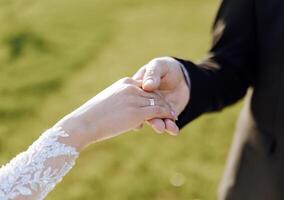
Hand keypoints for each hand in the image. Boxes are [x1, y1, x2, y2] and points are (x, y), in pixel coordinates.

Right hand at [54, 77, 175, 149]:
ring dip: (167, 109)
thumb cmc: (93, 116)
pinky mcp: (137, 112)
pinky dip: (167, 114)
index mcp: (124, 83)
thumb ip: (123, 104)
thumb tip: (135, 117)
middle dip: (164, 102)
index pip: (146, 87)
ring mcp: (134, 99)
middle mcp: (131, 88)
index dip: (154, 95)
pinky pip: (158, 111)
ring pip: (158, 101)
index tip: (160, 102)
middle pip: (154, 93)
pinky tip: (172, 118)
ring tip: (173, 115)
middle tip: (171, 110)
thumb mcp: (110, 104)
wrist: (84, 123)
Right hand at [133, 57, 189, 134]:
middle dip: (149, 117)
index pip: (136, 97)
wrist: (182, 76)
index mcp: (138, 88)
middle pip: (145, 110)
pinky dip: (169, 127)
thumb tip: (147, 86)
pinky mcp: (166, 114)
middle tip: (153, 122)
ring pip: (155, 118)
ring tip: (161, 127)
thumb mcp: (158, 66)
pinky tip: (173, 129)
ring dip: (158, 124)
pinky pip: (166, 122)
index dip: (135, 105)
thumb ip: (152, 74)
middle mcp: (145, 101)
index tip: (137, 112)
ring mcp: (155, 109)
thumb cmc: (166, 68)